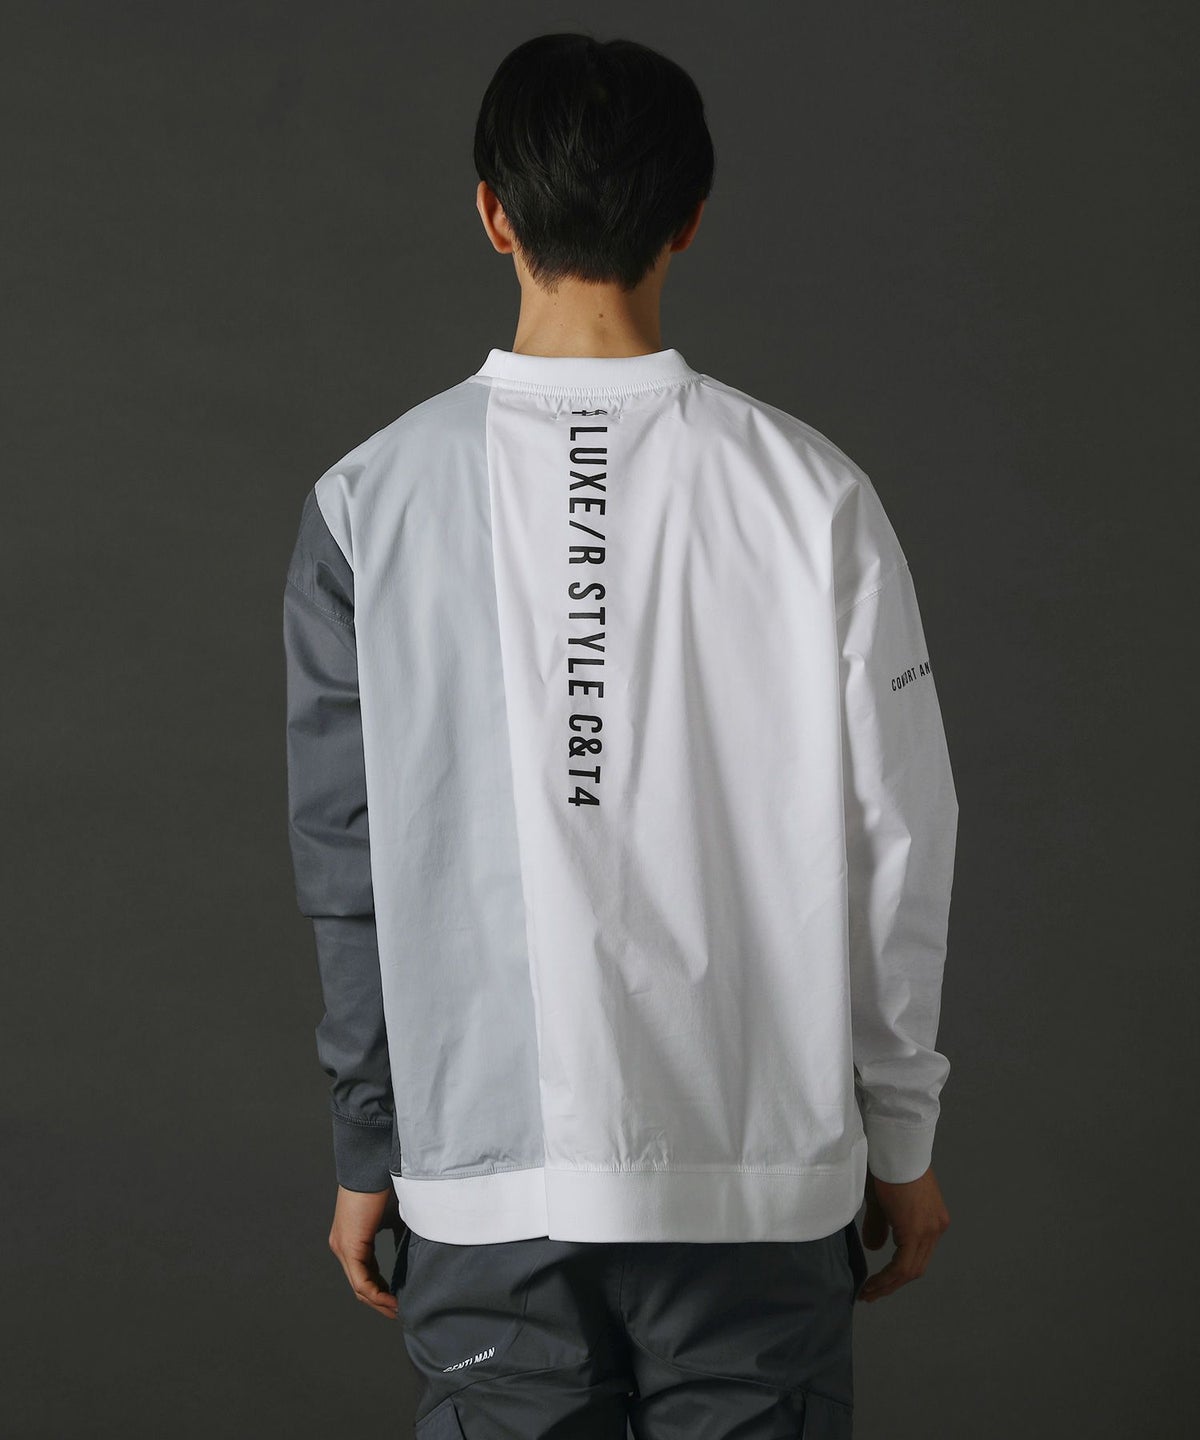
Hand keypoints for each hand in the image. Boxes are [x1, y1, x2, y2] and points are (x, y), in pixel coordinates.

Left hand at [327, 1184, 405, 1319]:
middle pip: (360, 1284)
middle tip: (399, 1311)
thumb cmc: (385, 1184)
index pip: (364, 1272)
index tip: (398, 1297)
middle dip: (380, 1301)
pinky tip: (391, 1300)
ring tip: (397, 1310)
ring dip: (379, 1301)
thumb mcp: (394, 1217)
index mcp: (351, 1238)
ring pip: (359, 1286)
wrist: (373, 1165)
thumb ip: (398, 1236)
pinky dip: (377, 1293)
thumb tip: (409, 1252)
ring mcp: (342, 1247)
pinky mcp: (349, 1247)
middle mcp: (341, 1246)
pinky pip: (361, 1281)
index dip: (382, 1288)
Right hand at [858, 1164, 949, 1302]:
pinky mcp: (918, 1230)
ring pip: (911, 1269)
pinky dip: (888, 1277)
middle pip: (916, 1267)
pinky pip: (904, 1264)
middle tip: (871, 1294)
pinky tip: (873, 1283)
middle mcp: (936, 1228)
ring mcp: (930, 1230)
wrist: (894, 1149)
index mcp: (932, 1220)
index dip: (897, 1273)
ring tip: (868, 1293)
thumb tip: (875, 1248)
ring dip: (888, 1285)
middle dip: (892, 1284)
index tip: (879, 1283)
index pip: (917, 1256)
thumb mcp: (883, 1202)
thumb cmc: (886, 1168)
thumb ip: (881, 1226)